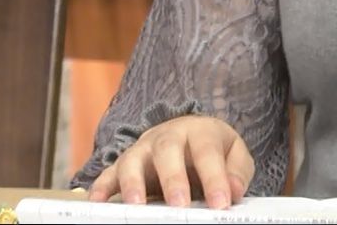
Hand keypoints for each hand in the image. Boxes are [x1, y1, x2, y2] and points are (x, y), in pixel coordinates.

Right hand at [87, 114, 253, 208]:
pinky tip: (99, 202)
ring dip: (132, 182)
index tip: (221, 203)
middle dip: (172, 178)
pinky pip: (109, 172)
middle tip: (179, 205)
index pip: (207, 152)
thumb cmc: (212, 148)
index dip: (214, 178)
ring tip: (136, 205)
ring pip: (132, 159)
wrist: (189, 132)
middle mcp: (168, 136)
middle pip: (167, 150)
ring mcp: (143, 148)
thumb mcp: (234, 153)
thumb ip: (237, 171)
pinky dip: (102, 186)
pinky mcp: (125, 162)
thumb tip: (234, 190)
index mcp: (199, 131)